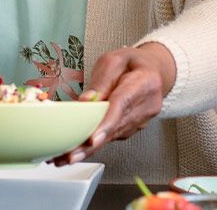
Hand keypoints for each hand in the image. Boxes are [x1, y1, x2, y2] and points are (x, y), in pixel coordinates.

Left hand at [54, 42, 176, 164]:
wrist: (153, 71)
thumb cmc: (133, 63)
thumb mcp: (115, 60)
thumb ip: (101, 80)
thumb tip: (85, 101)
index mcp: (145, 83)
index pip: (123, 105)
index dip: (107, 124)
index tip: (93, 139)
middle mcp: (146, 106)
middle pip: (115, 127)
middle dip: (90, 144)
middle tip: (69, 156)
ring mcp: (141, 121)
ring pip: (112, 137)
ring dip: (88, 149)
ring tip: (63, 157)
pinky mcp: (132, 128)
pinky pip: (112, 137)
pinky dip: (94, 144)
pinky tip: (75, 151)